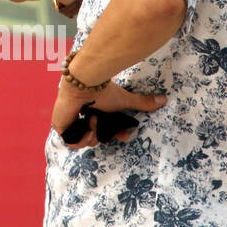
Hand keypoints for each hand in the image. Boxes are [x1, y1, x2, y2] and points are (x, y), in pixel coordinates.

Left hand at [51, 78, 167, 148]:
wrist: (83, 84)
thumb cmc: (102, 91)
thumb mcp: (125, 101)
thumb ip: (143, 103)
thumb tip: (165, 99)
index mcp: (96, 113)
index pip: (105, 131)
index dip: (115, 136)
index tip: (123, 136)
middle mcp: (83, 118)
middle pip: (96, 138)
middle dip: (103, 136)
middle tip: (107, 127)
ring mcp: (72, 122)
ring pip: (85, 141)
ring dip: (93, 133)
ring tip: (93, 118)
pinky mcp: (62, 126)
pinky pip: (71, 143)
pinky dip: (81, 139)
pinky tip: (87, 128)